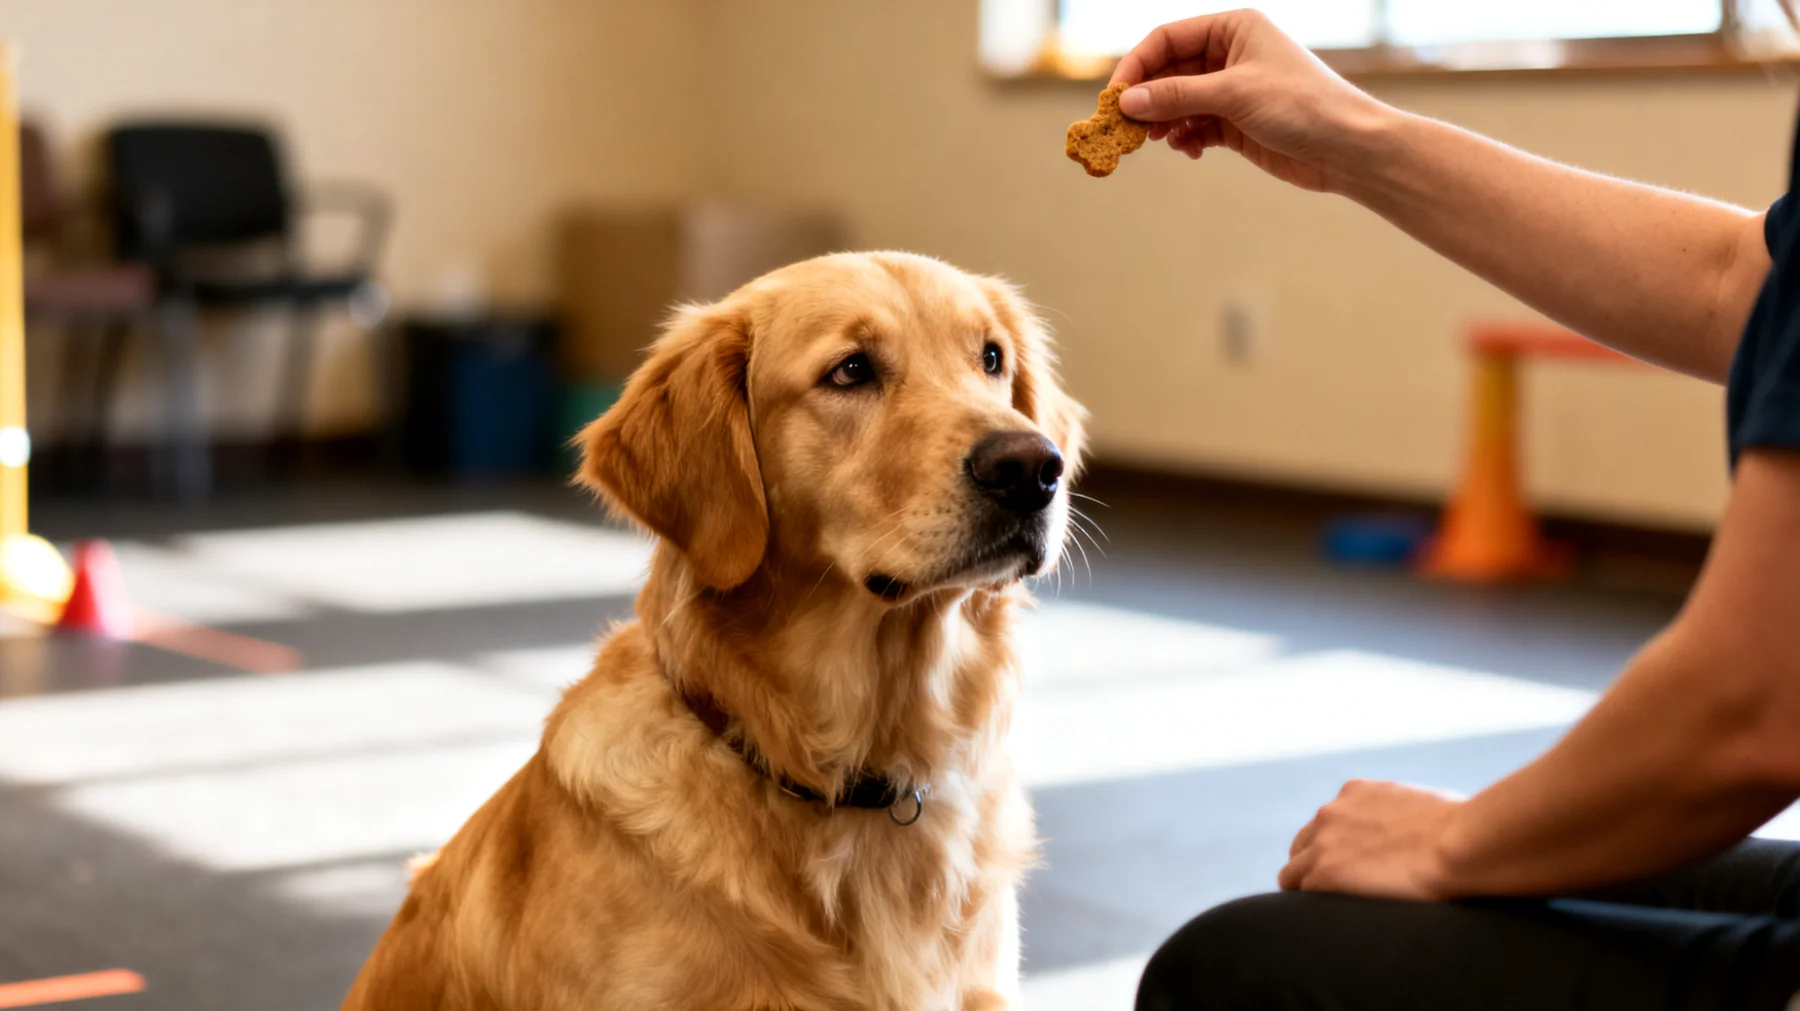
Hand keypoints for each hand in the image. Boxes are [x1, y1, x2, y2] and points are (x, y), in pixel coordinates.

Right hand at [1109, 9, 1389, 191]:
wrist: (1347, 148)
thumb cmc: (1301, 105)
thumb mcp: (1233, 94)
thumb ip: (1177, 96)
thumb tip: (1127, 101)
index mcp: (1233, 28)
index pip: (1167, 39)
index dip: (1137, 65)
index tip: (1115, 96)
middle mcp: (1230, 54)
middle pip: (1169, 72)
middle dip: (1148, 99)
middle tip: (1126, 127)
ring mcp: (1233, 90)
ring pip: (1179, 102)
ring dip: (1163, 122)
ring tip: (1156, 141)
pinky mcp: (1237, 124)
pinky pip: (1195, 127)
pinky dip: (1186, 139)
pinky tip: (1189, 151)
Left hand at [1279, 779, 1463, 900]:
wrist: (1460, 844)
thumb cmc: (1464, 829)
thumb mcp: (1430, 805)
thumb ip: (1412, 816)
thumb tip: (1433, 831)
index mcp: (1357, 792)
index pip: (1330, 821)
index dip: (1335, 846)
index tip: (1348, 865)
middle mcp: (1332, 812)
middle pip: (1304, 844)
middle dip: (1313, 865)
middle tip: (1331, 894)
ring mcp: (1323, 843)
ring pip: (1293, 872)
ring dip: (1305, 889)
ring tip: (1325, 915)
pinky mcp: (1324, 874)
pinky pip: (1298, 892)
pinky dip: (1307, 907)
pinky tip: (1323, 923)